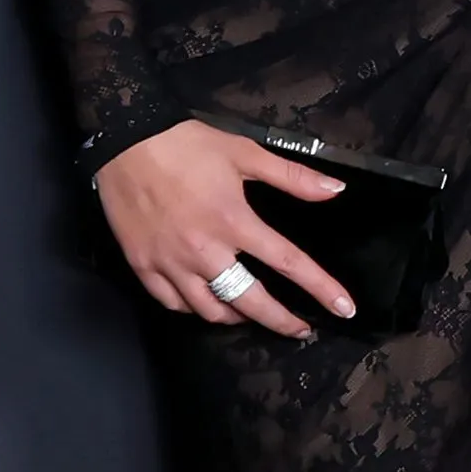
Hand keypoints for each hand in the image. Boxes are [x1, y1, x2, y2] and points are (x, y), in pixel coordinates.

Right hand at [94, 119, 355, 335]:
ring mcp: (170, 263)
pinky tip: (207, 304)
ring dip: (238, 318)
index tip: (344, 309)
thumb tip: (336, 190)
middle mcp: (205, 251)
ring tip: (253, 314)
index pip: (288, 263)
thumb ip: (293, 177)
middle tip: (300, 330)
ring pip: (210, 310)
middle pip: (250, 302)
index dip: (321, 289)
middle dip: (281, 322)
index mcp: (234, 222)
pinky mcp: (143, 266)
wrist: (125, 141)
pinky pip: (173, 303)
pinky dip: (194, 309)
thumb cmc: (188, 145)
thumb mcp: (245, 153)